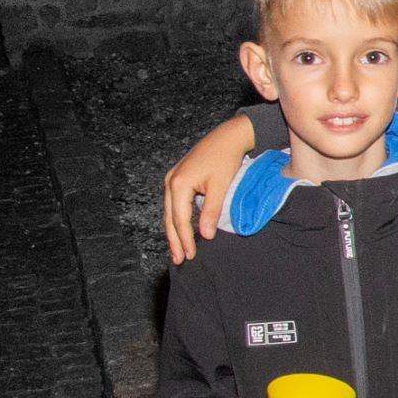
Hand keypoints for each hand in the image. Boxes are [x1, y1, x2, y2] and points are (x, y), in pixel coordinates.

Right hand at [163, 113, 258, 262]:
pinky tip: (181, 230)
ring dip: (174, 232)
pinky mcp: (178, 178)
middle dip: (174, 240)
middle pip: (170, 218)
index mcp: (178, 184)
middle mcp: (170, 181)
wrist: (227, 137)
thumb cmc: (225, 158)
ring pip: (170, 212)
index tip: (190, 256)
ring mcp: (172, 179)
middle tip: (179, 260)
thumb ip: (211, 211)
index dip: (185, 239)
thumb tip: (205, 236)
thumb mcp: (220, 186)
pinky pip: (174, 204)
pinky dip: (177, 219)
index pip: (180, 219)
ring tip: (178, 250)